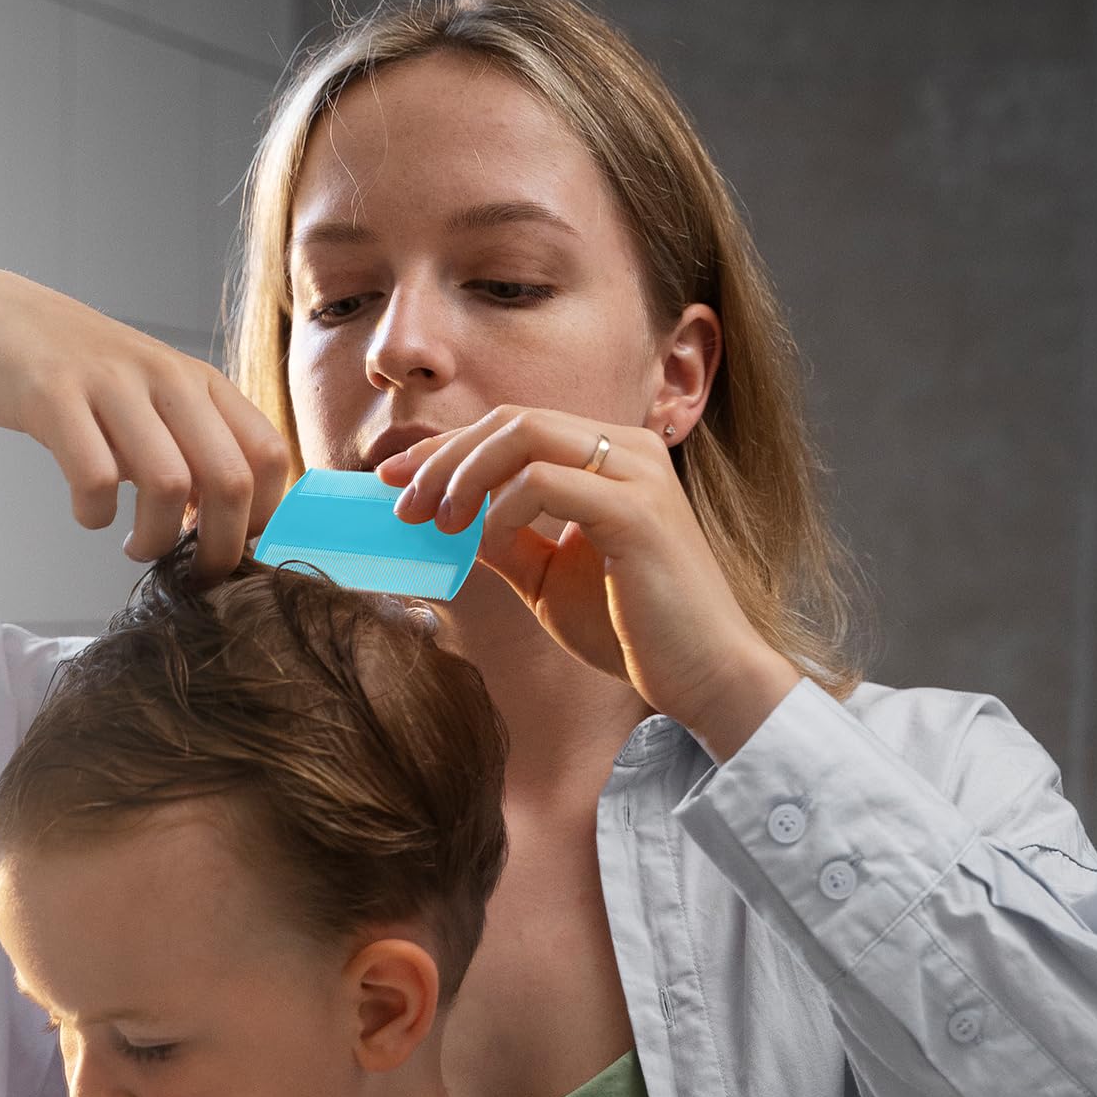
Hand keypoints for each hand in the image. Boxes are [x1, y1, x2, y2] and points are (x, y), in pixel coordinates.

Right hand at [0, 268, 290, 578]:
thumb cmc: (82, 376)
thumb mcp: (154, 399)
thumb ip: (193, 450)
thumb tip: (228, 527)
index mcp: (201, 382)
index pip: (270, 455)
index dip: (263, 516)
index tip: (231, 546)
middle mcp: (167, 377)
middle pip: (231, 479)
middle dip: (219, 548)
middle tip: (192, 571)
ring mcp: (111, 383)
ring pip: (169, 485)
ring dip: (155, 539)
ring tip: (135, 546)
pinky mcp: (52, 396)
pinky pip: (94, 478)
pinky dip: (95, 514)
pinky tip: (88, 511)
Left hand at [375, 405, 798, 741]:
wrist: (702, 676)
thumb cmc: (630, 629)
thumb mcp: (545, 578)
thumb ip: (501, 542)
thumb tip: (440, 521)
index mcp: (612, 457)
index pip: (514, 427)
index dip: (448, 450)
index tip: (395, 482)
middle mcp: (629, 449)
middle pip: (512, 419)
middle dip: (444, 458)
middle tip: (404, 504)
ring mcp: (637, 473)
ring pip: (526, 433)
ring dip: (464, 475)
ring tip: (439, 523)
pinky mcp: (638, 510)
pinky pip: (547, 480)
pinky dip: (503, 508)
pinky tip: (489, 542)